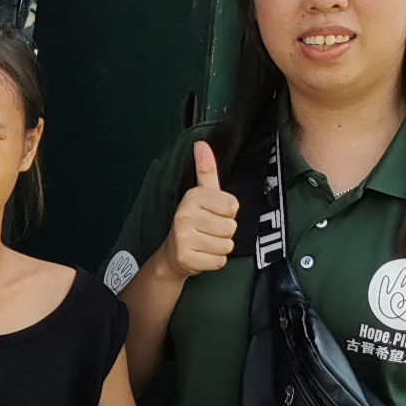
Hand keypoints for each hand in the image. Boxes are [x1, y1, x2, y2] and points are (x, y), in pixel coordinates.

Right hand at [156, 140, 241, 283]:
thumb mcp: (201, 194)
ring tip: (205, 243)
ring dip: (219, 247)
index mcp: (192, 196)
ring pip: (226, 245)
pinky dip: (214, 261)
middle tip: (207, 231)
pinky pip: (219, 261)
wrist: (172, 255)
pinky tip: (202, 255)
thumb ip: (206, 169)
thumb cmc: (193, 222)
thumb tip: (201, 143)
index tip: (212, 214)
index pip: (233, 206)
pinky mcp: (187, 259)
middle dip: (224, 232)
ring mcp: (184, 238)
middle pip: (231, 227)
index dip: (227, 213)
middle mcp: (184, 215)